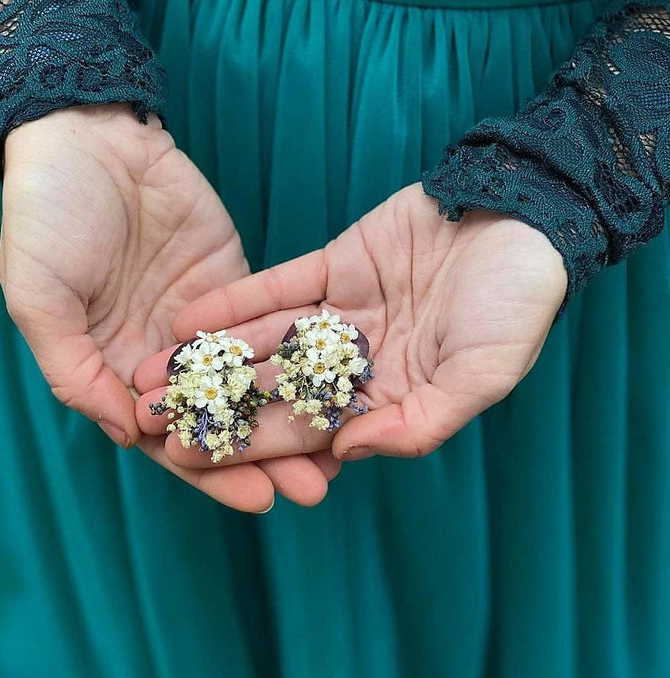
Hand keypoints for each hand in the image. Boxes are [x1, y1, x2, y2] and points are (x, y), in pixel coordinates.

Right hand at [0, 102, 335, 511]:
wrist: (86, 138)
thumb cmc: (46, 218)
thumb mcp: (39, 298)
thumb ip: (75, 370)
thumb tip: (127, 434)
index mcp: (115, 372)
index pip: (170, 438)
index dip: (213, 470)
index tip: (259, 499)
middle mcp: (161, 359)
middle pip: (222, 420)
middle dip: (268, 456)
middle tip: (316, 489)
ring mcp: (202, 324)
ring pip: (254, 382)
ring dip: (293, 415)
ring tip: (341, 451)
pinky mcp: (235, 286)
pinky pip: (270, 329)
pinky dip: (299, 359)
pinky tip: (337, 384)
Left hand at [134, 182, 565, 484]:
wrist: (525, 218)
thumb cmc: (516, 305)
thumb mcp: (482, 376)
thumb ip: (417, 423)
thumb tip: (346, 453)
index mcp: (390, 399)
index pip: (309, 432)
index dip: (249, 447)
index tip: (193, 459)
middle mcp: (358, 362)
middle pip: (274, 391)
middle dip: (214, 407)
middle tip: (152, 420)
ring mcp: (343, 313)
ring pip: (265, 341)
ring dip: (210, 357)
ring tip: (150, 372)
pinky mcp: (335, 264)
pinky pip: (279, 287)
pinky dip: (237, 302)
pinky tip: (191, 320)